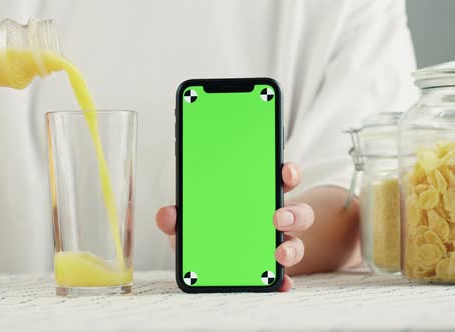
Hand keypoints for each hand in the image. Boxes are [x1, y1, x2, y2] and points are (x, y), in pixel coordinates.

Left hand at [155, 162, 314, 291]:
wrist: (206, 265)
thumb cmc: (203, 234)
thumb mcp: (186, 224)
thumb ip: (175, 218)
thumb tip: (166, 214)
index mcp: (256, 200)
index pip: (278, 180)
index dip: (287, 173)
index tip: (285, 170)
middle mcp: (272, 221)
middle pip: (297, 212)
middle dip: (293, 213)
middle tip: (277, 218)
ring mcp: (275, 246)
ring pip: (296, 243)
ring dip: (292, 247)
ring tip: (279, 253)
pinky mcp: (271, 272)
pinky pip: (284, 276)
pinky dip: (283, 281)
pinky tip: (279, 285)